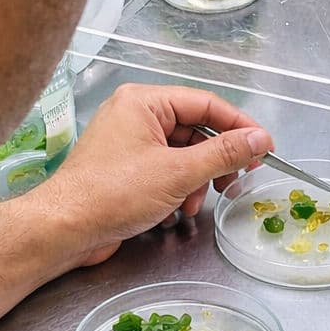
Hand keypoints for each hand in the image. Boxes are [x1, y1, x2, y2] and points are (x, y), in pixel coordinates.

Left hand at [35, 84, 272, 268]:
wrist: (65, 229)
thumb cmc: (113, 194)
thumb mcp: (179, 172)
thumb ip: (224, 153)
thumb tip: (259, 139)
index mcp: (144, 101)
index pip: (206, 104)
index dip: (240, 126)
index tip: (265, 148)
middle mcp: (135, 115)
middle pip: (196, 130)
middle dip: (216, 161)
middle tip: (236, 181)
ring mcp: (129, 143)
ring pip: (183, 154)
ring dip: (197, 181)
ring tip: (195, 204)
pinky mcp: (125, 169)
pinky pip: (166, 170)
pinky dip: (178, 189)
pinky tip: (176, 210)